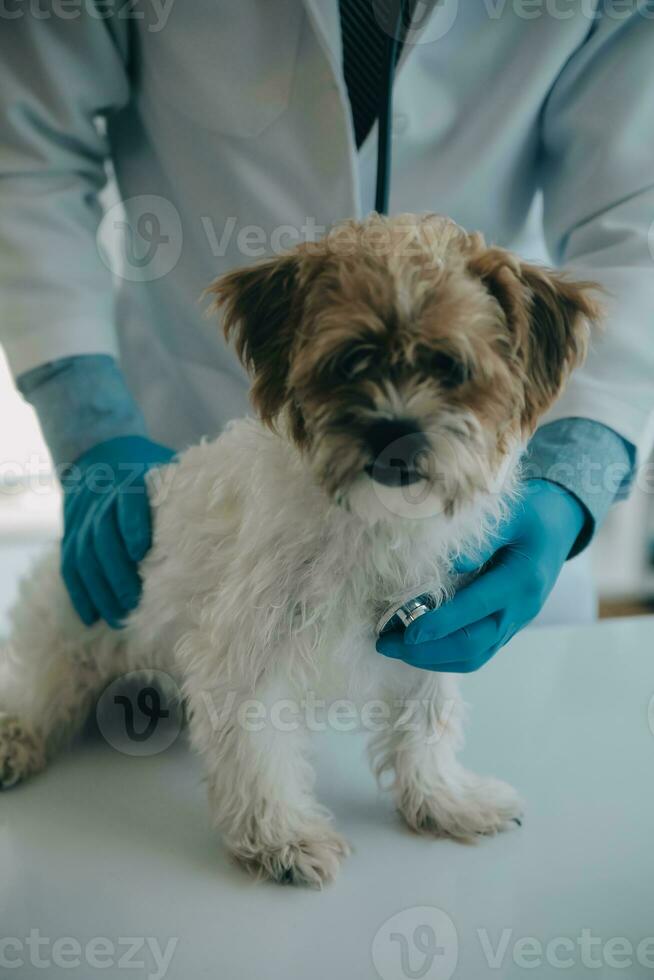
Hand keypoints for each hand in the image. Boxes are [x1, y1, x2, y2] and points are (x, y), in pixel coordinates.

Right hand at [60, 435, 174, 628]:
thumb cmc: (145, 466)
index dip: (132, 525)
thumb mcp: (163, 468)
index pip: (126, 502)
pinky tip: (90, 616)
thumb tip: (222, 517)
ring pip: (84, 556)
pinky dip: (79, 593)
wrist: (97, 452)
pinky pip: (69, 566)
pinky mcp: (70, 533)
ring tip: (117, 616)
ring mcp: (82, 518)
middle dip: (116, 572)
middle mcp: (101, 500)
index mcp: (128, 481)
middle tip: (132, 601)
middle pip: (102, 537)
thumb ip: (182, 490)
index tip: (141, 551)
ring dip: (98, 590)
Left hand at [376, 479, 586, 671]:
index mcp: (522, 580)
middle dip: (426, 650)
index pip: (475, 609)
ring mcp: (515, 622)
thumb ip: (480, 539)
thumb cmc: (529, 513)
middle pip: (473, 645)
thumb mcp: (509, 512)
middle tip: (385, 643)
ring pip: (475, 656)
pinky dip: (445, 656)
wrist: (557, 525)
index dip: (439, 624)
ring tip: (394, 648)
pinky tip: (416, 647)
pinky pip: (477, 652)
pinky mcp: (506, 627)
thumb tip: (446, 566)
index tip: (406, 631)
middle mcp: (521, 609)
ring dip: (432, 658)